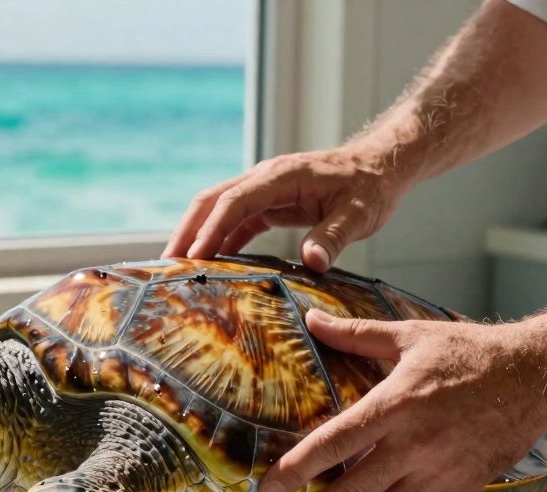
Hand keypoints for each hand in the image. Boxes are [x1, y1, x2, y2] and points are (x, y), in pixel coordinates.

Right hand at [162, 146, 405, 271]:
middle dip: (186, 231)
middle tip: (166, 266)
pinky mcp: (268, 203)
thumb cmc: (371, 188)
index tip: (194, 257)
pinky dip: (217, 240)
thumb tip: (311, 262)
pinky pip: (234, 220)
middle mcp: (264, 178)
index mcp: (281, 176)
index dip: (212, 229)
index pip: (235, 200)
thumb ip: (333, 236)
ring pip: (216, 208)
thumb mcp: (359, 214)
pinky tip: (207, 265)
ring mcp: (263, 189)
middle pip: (211, 200)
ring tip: (175, 268)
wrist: (380, 168)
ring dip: (195, 235)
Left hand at [258, 310, 546, 491]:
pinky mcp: (460, 489)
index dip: (297, 470)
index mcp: (396, 404)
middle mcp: (415, 445)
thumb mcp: (410, 335)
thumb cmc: (470, 354)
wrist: (535, 378)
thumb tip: (313, 319)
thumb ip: (357, 335)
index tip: (268, 490)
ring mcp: (439, 472)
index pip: (334, 444)